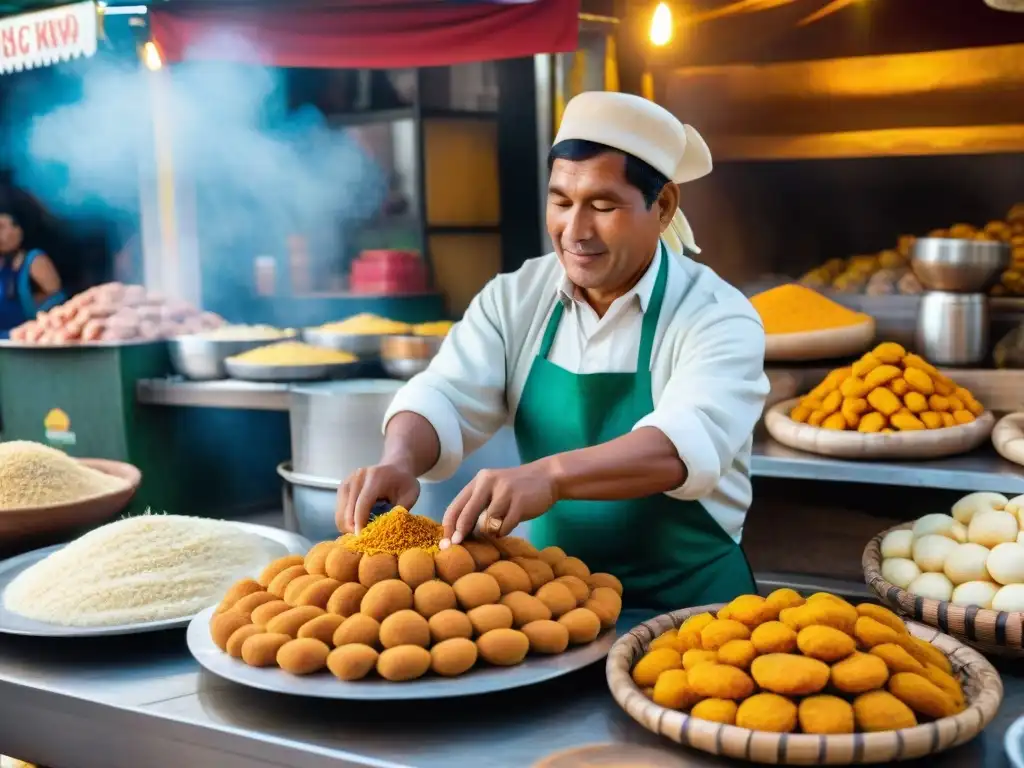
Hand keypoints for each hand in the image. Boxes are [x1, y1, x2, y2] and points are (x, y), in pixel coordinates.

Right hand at [336, 464, 419, 534]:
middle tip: (364, 540)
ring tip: (362, 533)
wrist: (395, 467)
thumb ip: (401, 510)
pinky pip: (339, 510)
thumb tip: (387, 528)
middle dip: (354, 529)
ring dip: (348, 527)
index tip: (363, 538)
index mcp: (374, 478)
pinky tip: (358, 525)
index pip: (362, 504)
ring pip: (340, 513)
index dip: (361, 523)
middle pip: (348, 510)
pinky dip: (346, 521)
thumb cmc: (404, 483)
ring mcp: (347, 482)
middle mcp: (357, 478)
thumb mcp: (410, 495)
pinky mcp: (343, 487)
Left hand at [441, 462, 557, 548]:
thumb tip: (458, 534)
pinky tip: (511, 523)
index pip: (456, 505)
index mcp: (479, 480)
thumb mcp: (493, 490)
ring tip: (500, 525)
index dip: (449, 526)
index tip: (446, 543)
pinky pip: (504, 526)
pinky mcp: (519, 502)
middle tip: (457, 545)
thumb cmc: (515, 490)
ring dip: (491, 531)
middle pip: (467, 513)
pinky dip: (505, 530)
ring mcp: (505, 491)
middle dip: (460, 533)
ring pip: (487, 522)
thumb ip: (477, 505)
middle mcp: (489, 482)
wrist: (547, 477)